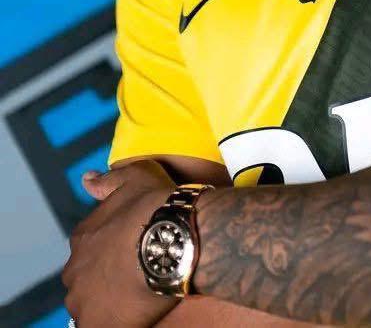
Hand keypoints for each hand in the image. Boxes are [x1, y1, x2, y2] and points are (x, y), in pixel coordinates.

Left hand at [62, 160, 179, 326]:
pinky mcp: (97, 325)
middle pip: (87, 279)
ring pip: (91, 305)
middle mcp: (74, 270)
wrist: (175, 238)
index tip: (133, 253)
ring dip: (109, 302)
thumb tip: (86, 180)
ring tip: (139, 295)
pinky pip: (101, 326)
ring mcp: (82, 301)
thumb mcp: (135, 178)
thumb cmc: (156, 205)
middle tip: (138, 275)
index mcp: (82, 238)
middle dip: (106, 279)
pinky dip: (116, 321)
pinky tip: (136, 313)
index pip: (90, 250)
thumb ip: (108, 181)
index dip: (113, 253)